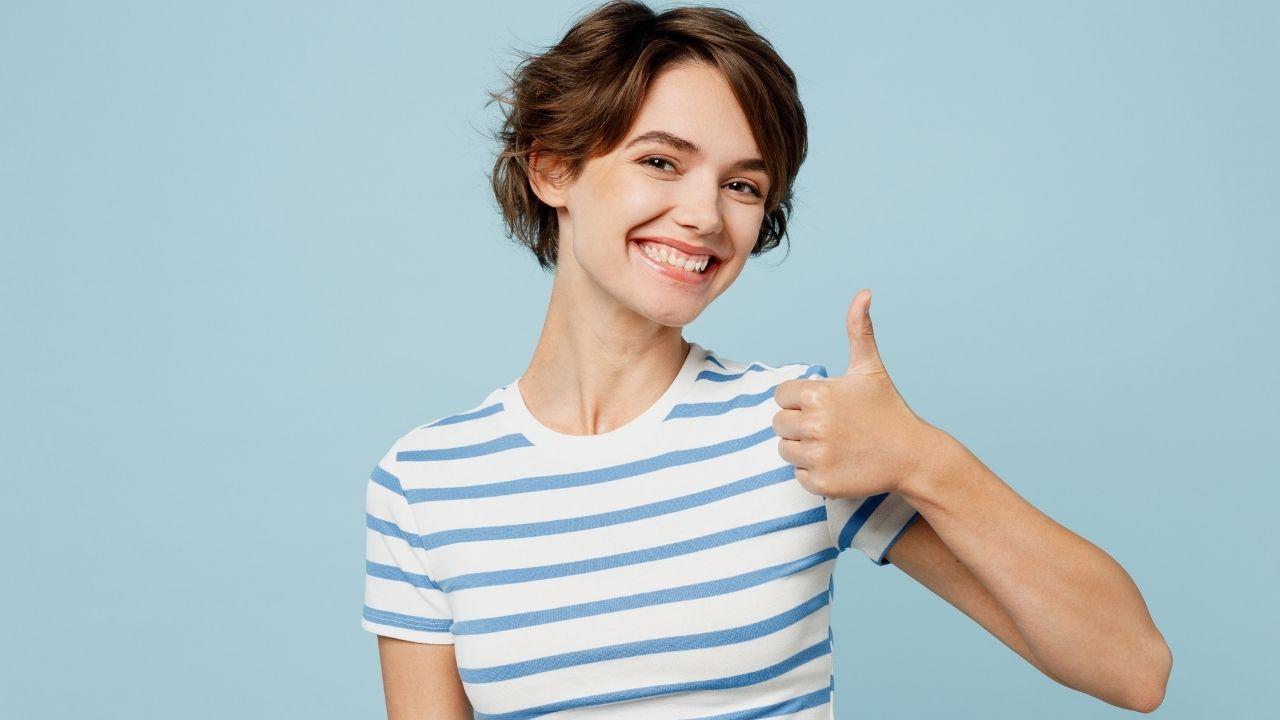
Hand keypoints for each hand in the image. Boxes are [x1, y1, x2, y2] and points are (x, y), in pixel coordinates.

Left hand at [773, 289, 942, 498]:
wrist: (913, 456)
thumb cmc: (888, 410)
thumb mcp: (870, 369)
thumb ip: (859, 330)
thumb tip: (863, 293)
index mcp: (819, 394)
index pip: (782, 396)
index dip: (800, 400)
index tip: (824, 406)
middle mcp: (815, 425)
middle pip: (779, 423)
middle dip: (800, 424)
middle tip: (831, 427)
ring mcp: (818, 455)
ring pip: (785, 449)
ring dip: (803, 448)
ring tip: (833, 444)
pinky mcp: (821, 482)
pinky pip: (798, 475)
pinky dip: (813, 472)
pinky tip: (838, 463)